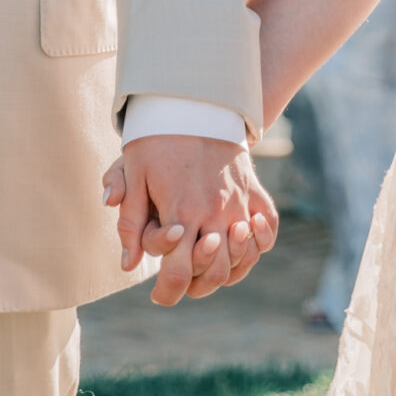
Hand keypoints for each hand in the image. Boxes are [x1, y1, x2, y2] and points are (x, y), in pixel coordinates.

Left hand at [102, 136, 277, 305]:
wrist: (195, 100)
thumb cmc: (157, 138)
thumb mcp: (134, 174)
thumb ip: (132, 222)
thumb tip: (128, 264)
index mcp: (182, 212)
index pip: (179, 273)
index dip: (168, 293)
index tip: (159, 295)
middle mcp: (215, 213)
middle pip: (215, 274)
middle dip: (196, 286)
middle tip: (180, 279)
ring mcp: (240, 203)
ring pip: (243, 258)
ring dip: (226, 270)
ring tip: (205, 262)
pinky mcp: (254, 191)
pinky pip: (267, 230)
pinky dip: (257, 244)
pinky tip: (239, 241)